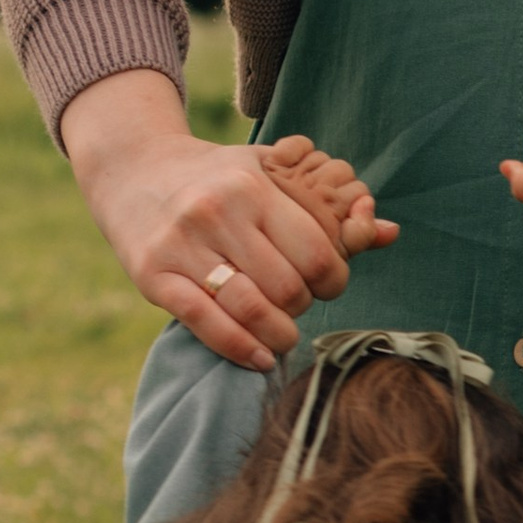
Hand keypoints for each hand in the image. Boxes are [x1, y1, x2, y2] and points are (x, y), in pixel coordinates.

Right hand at [61, 71, 397, 369]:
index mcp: (252, 186)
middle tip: (298, 307)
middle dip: (302, 307)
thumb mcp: (267, 172)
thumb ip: (327, 208)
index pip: (315, 252)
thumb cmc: (214, 175)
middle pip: (286, 287)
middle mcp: (217, 213)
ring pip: (250, 309)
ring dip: (277, 335)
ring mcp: (182, 245)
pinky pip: (204, 323)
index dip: (333, 281)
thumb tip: (392, 232)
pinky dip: (238, 348)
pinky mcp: (153, 275)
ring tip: (282, 337)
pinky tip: (258, 357)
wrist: (131, 165)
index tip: (327, 285)